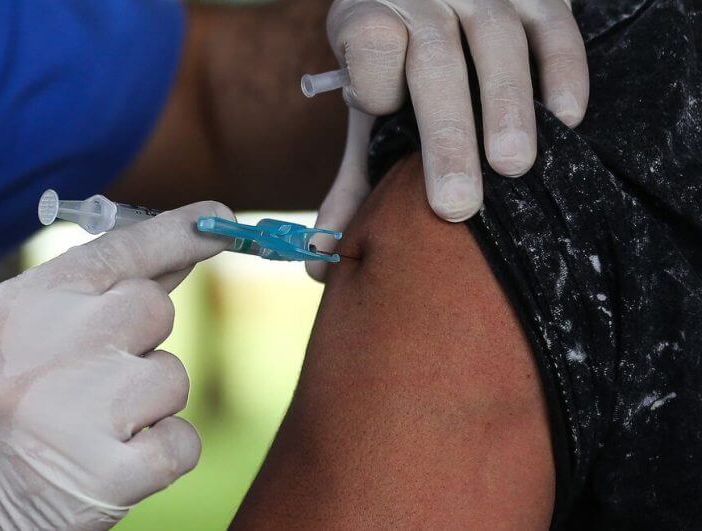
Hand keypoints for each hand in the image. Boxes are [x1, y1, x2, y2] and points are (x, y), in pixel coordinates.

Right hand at [0, 201, 232, 529]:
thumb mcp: (9, 334)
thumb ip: (87, 295)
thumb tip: (174, 260)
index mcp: (21, 306)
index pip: (116, 251)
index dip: (177, 232)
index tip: (218, 221)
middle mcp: (49, 348)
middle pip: (154, 309)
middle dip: (139, 341)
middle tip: (95, 376)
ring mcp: (78, 412)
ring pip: (172, 377)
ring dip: (147, 404)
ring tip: (89, 426)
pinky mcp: (107, 477)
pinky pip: (182, 442)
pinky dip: (160, 454)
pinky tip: (111, 463)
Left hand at [308, 0, 587, 280]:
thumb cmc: (396, 60)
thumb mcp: (368, 104)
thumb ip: (354, 177)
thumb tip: (320, 264)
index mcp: (371, 19)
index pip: (371, 47)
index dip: (376, 84)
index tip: (385, 114)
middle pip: (434, 63)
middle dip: (446, 136)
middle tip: (456, 205)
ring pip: (497, 42)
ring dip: (507, 107)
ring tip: (513, 167)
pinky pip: (555, 27)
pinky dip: (564, 70)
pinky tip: (567, 117)